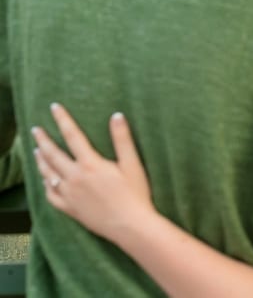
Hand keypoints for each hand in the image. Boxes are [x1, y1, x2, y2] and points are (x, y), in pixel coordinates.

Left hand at [31, 103, 153, 242]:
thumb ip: (122, 139)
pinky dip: (45, 184)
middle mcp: (75, 178)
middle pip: (53, 154)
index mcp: (90, 164)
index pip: (72, 136)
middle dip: (43, 139)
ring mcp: (69, 194)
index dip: (63, 119)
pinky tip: (45, 179)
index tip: (54, 107)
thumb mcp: (132, 164)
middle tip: (35, 129)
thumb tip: (116, 115)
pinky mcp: (70, 209)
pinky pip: (50, 195)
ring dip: (41, 160)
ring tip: (36, 151)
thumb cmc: (135, 194)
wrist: (129, 226)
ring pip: (48, 174)